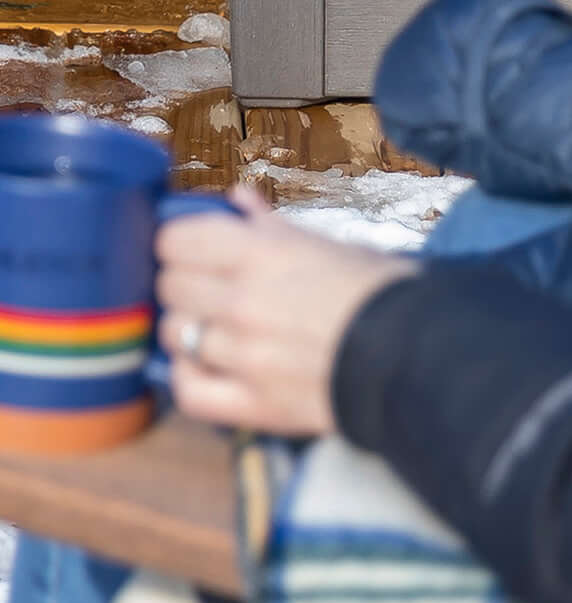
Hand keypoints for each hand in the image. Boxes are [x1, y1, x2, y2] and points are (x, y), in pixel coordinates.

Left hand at [159, 184, 416, 438]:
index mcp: (262, 253)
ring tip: (216, 331)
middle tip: (209, 293)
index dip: (179, 245)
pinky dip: (189, 380)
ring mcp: (245, 355)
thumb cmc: (387, 294)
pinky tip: (209, 369)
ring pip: (173, 334)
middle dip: (185, 286)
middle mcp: (244, 300)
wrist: (433, 360)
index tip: (192, 252)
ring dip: (189, 331)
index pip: (174, 240)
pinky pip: (189, 391)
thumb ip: (272, 225)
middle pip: (169, 286)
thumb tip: (237, 199)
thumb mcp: (332, 246)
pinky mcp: (257, 404)